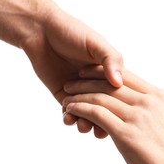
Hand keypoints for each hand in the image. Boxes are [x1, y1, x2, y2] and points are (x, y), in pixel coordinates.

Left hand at [21, 4, 122, 133]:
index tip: (121, 120)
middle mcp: (95, 83)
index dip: (119, 107)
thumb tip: (119, 83)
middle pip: (103, 108)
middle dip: (102, 122)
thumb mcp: (96, 43)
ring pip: (86, 113)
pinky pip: (69, 111)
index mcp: (107, 71)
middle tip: (100, 132)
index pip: (117, 94)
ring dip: (86, 122)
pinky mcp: (62, 94)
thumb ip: (110, 60)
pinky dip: (69, 118)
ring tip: (83, 126)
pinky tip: (68, 118)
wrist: (41, 31)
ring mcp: (78, 90)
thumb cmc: (72, 32)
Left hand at [62, 68, 163, 163]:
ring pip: (101, 97)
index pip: (125, 75)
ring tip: (66, 96)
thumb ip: (146, 110)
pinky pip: (97, 114)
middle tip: (69, 82)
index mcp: (158, 96)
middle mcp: (149, 102)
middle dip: (85, 80)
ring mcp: (138, 117)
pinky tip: (71, 109)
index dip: (102, 71)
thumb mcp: (163, 122)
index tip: (86, 71)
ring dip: (79, 95)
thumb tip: (126, 108)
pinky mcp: (127, 134)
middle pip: (110, 83)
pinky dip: (81, 109)